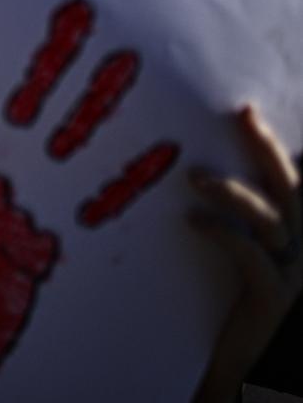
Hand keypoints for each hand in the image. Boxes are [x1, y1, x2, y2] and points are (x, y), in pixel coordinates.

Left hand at [0, 0, 179, 379]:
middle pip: (22, 84)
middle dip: (45, 48)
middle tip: (74, 3)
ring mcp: (28, 180)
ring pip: (69, 122)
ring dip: (95, 93)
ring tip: (125, 54)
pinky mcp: (57, 221)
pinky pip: (102, 189)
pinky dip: (130, 171)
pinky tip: (164, 149)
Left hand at [191, 104, 302, 402]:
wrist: (255, 377)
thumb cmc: (251, 317)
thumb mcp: (258, 265)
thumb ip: (252, 226)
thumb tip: (207, 173)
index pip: (302, 186)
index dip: (291, 151)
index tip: (258, 109)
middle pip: (295, 189)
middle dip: (270, 147)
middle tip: (243, 112)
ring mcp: (299, 278)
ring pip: (274, 220)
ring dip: (234, 192)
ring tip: (195, 176)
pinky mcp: (276, 302)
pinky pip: (252, 258)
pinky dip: (223, 233)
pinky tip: (193, 220)